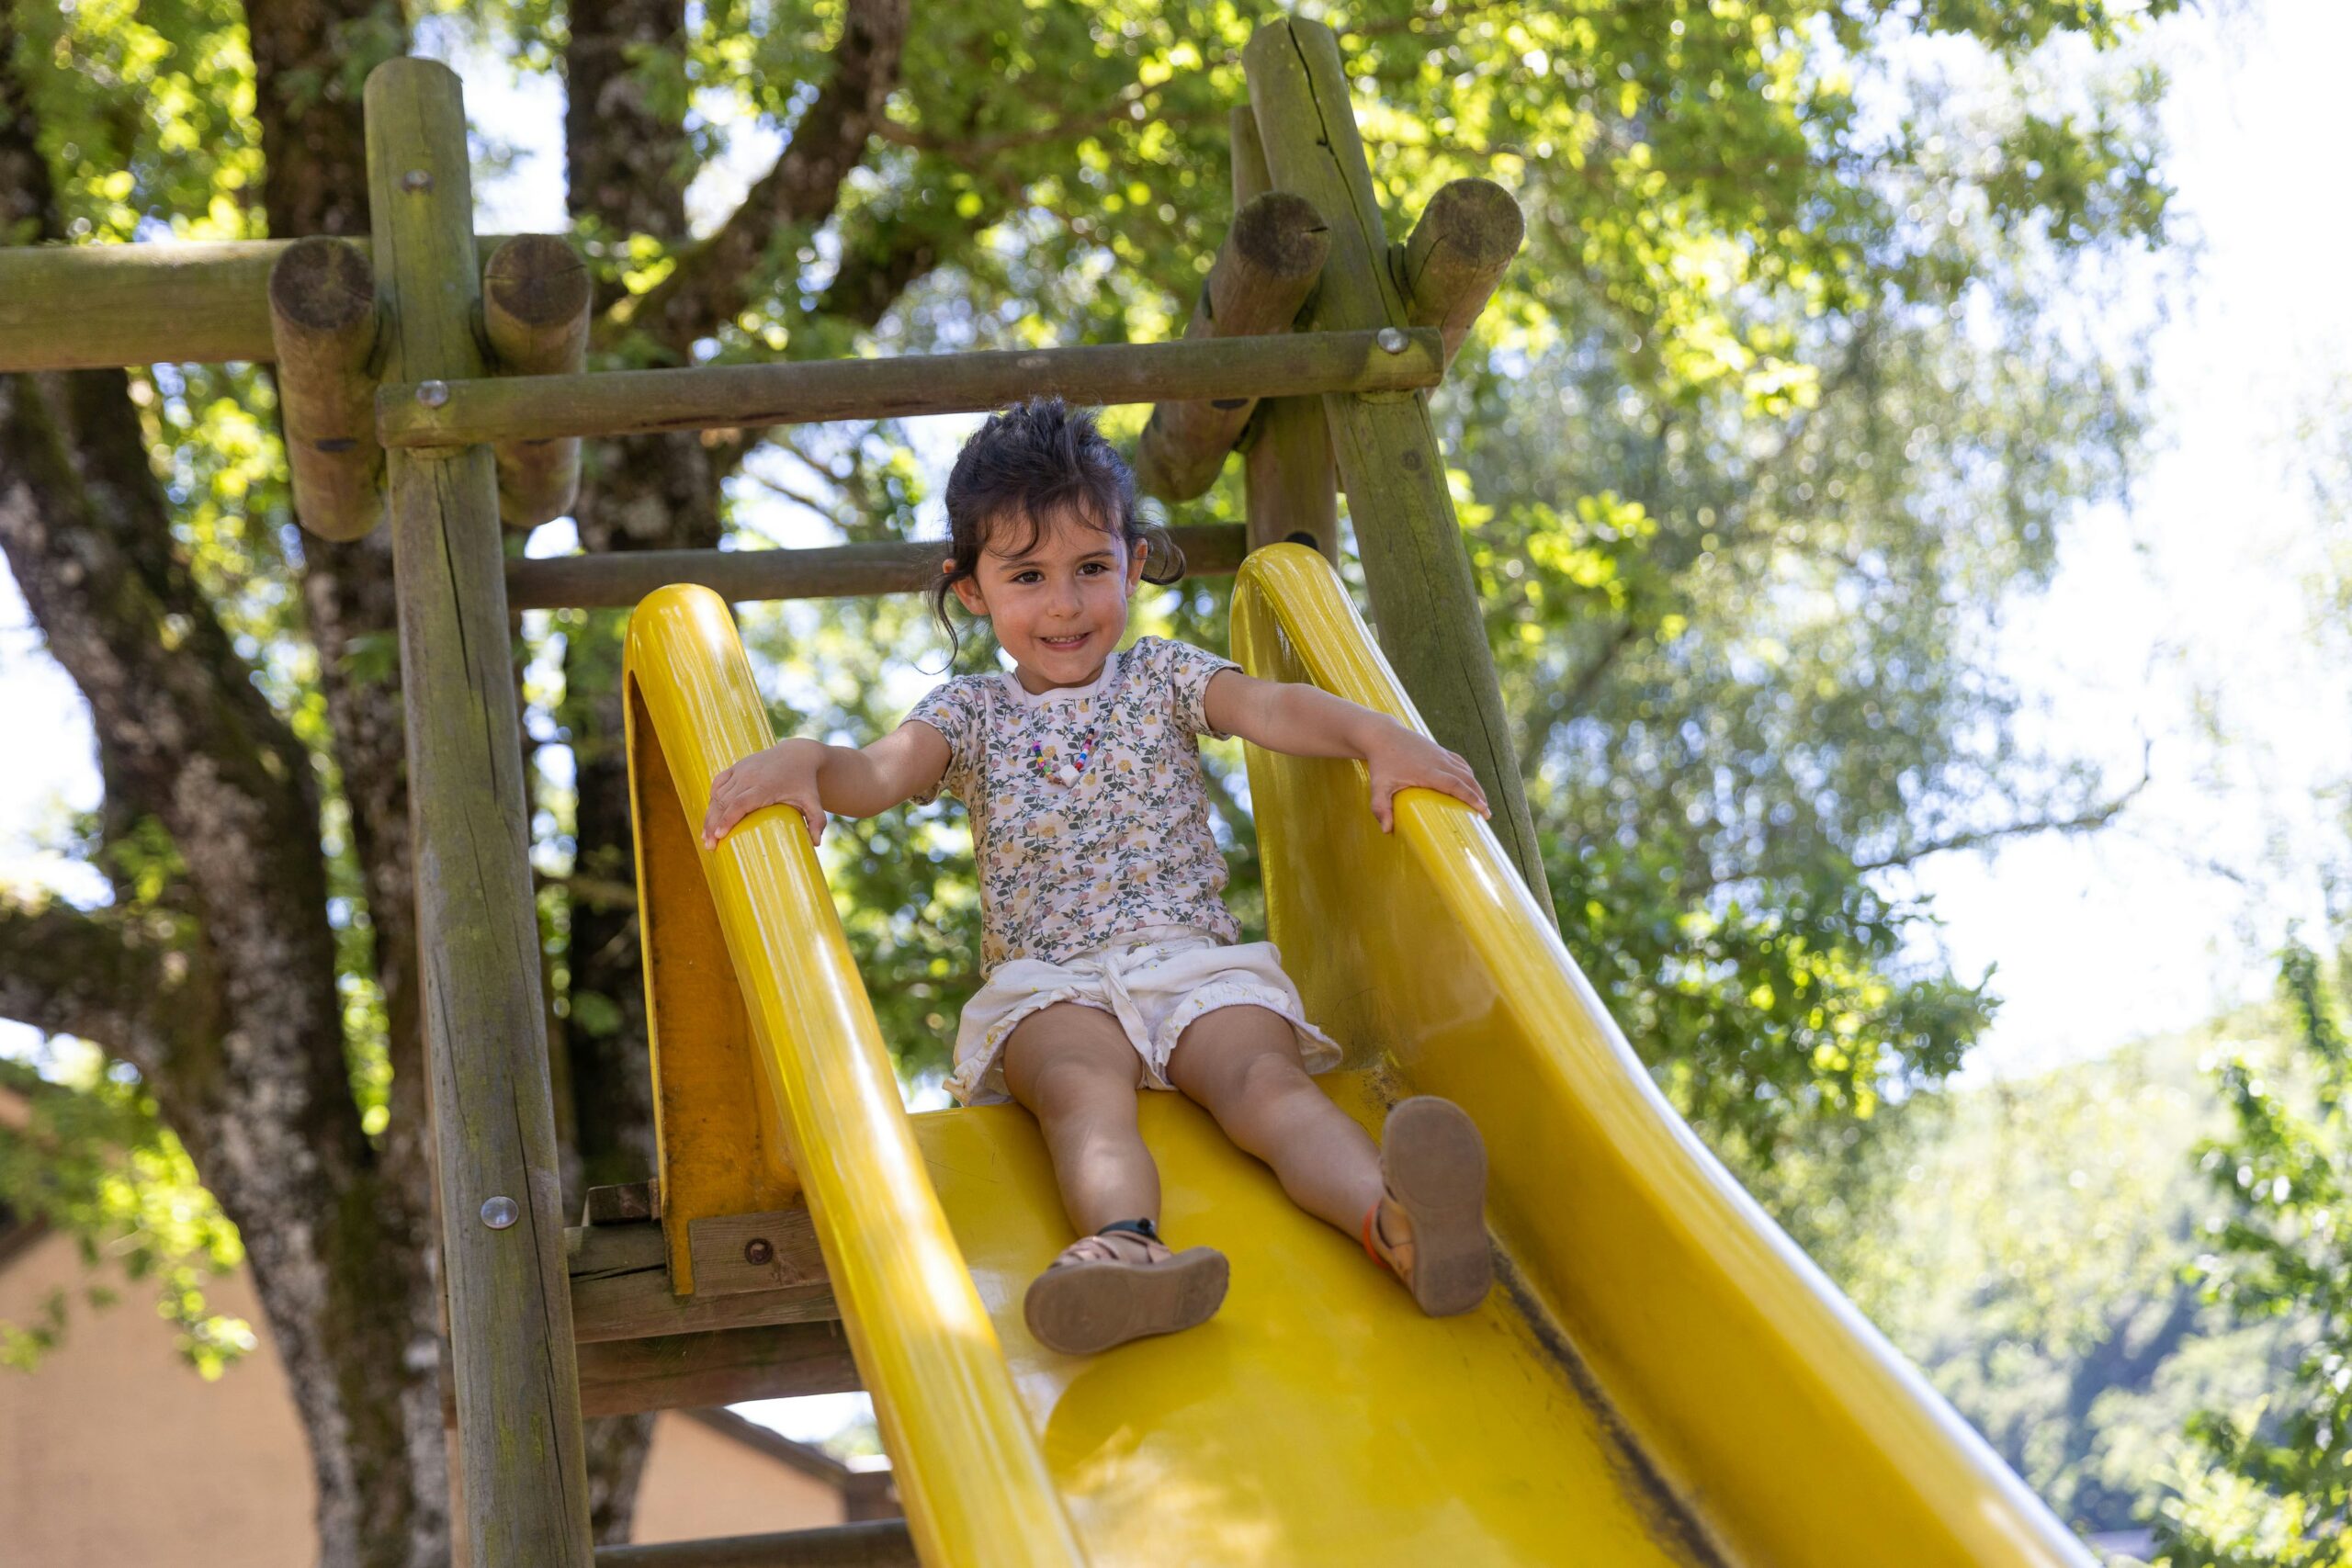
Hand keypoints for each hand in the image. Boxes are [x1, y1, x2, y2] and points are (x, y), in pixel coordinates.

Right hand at [701, 737, 826, 849]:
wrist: (798, 755)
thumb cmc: (805, 783)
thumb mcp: (814, 802)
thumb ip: (818, 821)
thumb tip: (816, 844)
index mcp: (765, 786)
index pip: (740, 803)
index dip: (727, 819)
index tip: (719, 835)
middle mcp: (749, 776)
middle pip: (724, 802)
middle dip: (713, 823)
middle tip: (709, 845)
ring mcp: (741, 769)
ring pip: (718, 794)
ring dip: (710, 815)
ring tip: (706, 836)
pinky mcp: (736, 766)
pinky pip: (718, 783)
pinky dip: (712, 799)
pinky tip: (710, 815)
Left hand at [1363, 723, 1489, 832]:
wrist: (1383, 735)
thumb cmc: (1381, 763)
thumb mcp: (1378, 786)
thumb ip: (1380, 807)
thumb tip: (1386, 830)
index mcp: (1428, 772)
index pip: (1456, 785)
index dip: (1471, 798)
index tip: (1483, 810)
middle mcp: (1439, 762)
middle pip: (1467, 778)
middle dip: (1479, 796)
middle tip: (1487, 814)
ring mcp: (1440, 754)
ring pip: (1465, 770)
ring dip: (1476, 785)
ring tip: (1481, 802)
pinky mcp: (1439, 750)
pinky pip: (1459, 762)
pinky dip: (1468, 773)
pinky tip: (1470, 782)